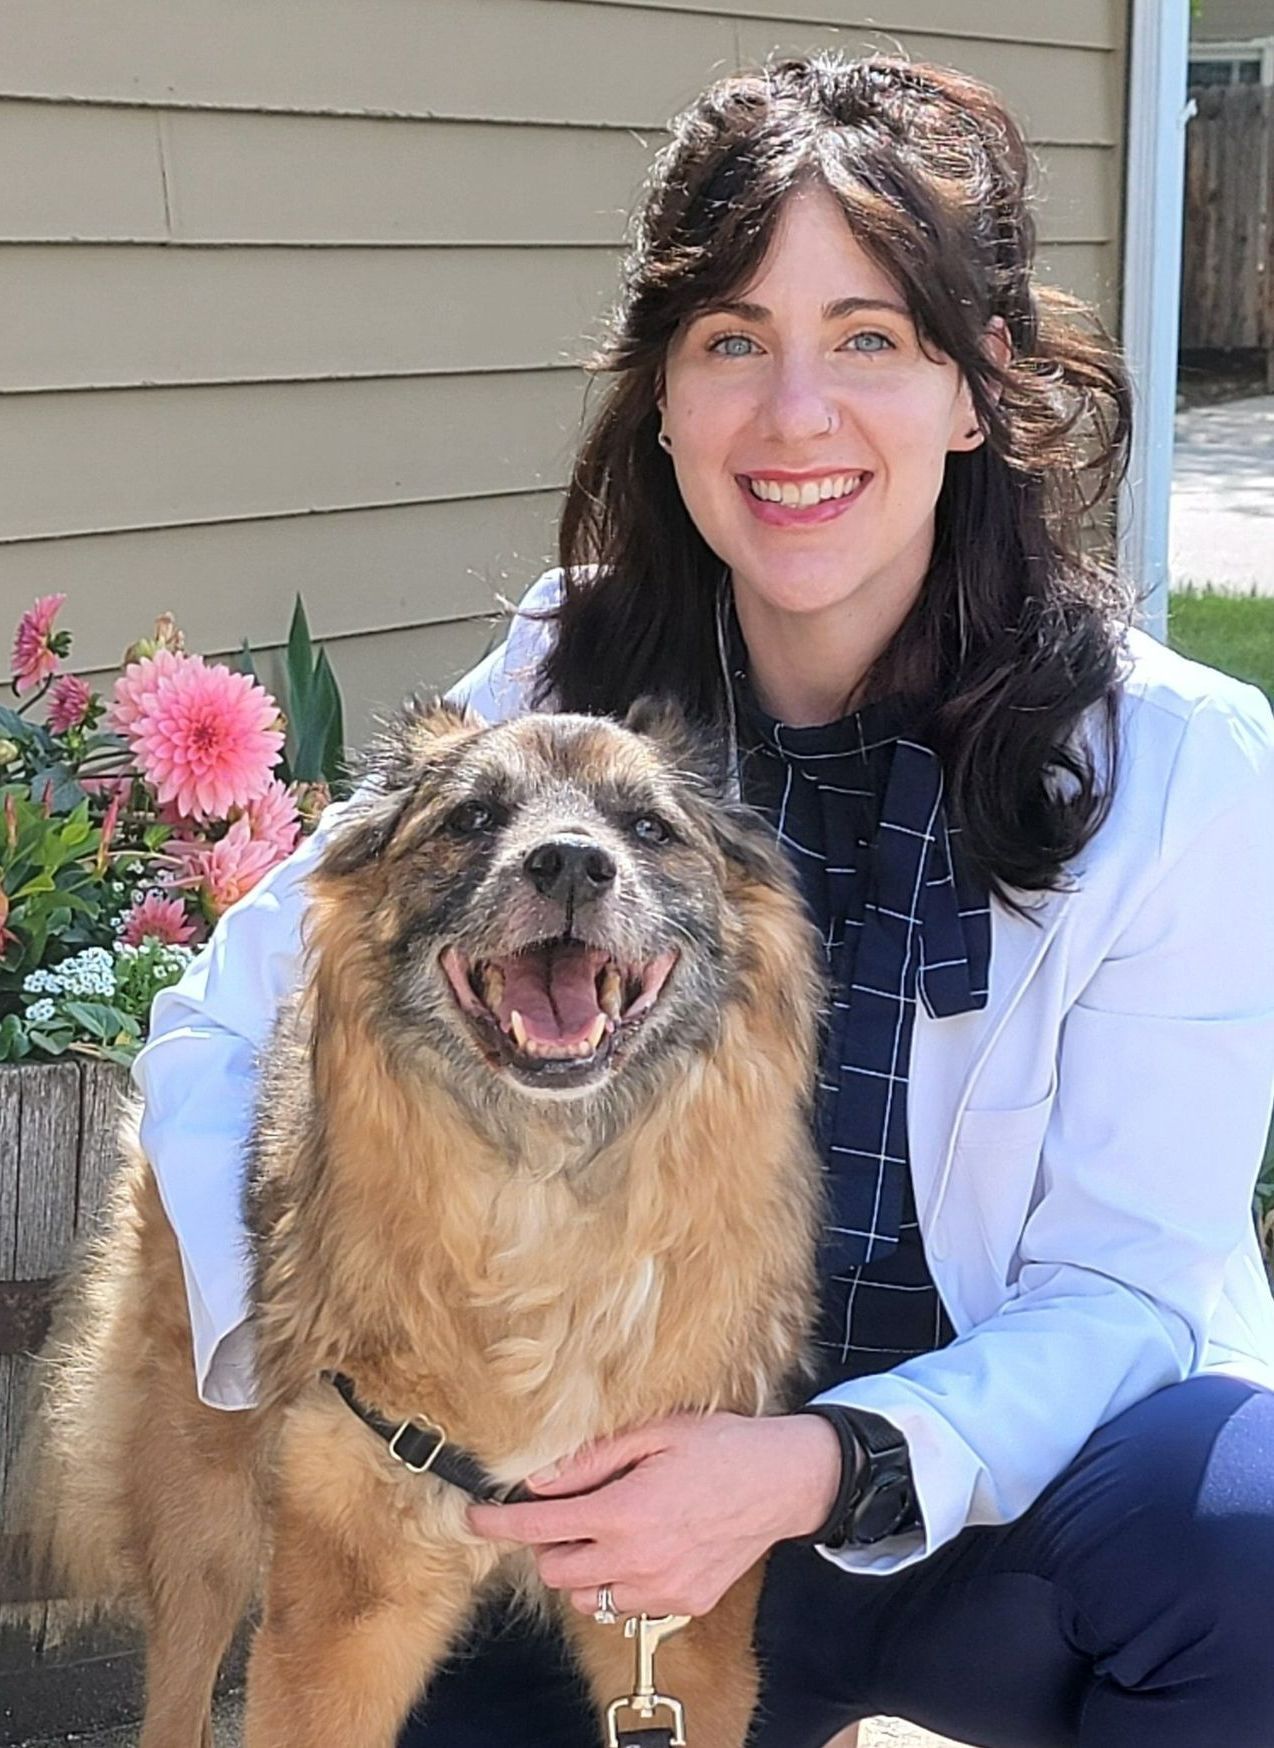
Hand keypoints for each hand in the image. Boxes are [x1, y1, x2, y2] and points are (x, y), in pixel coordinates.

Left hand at [466, 1411, 842, 1617]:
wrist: (781, 1482)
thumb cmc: (718, 1447)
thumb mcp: (653, 1433)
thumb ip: (591, 1459)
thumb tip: (536, 1478)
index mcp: (625, 1511)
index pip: (538, 1527)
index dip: (497, 1524)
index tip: (474, 1516)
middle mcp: (638, 1560)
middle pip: (555, 1569)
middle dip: (546, 1542)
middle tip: (563, 1510)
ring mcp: (662, 1589)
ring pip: (587, 1596)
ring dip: (580, 1567)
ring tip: (603, 1529)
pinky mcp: (683, 1604)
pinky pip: (627, 1606)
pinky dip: (618, 1583)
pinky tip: (638, 1547)